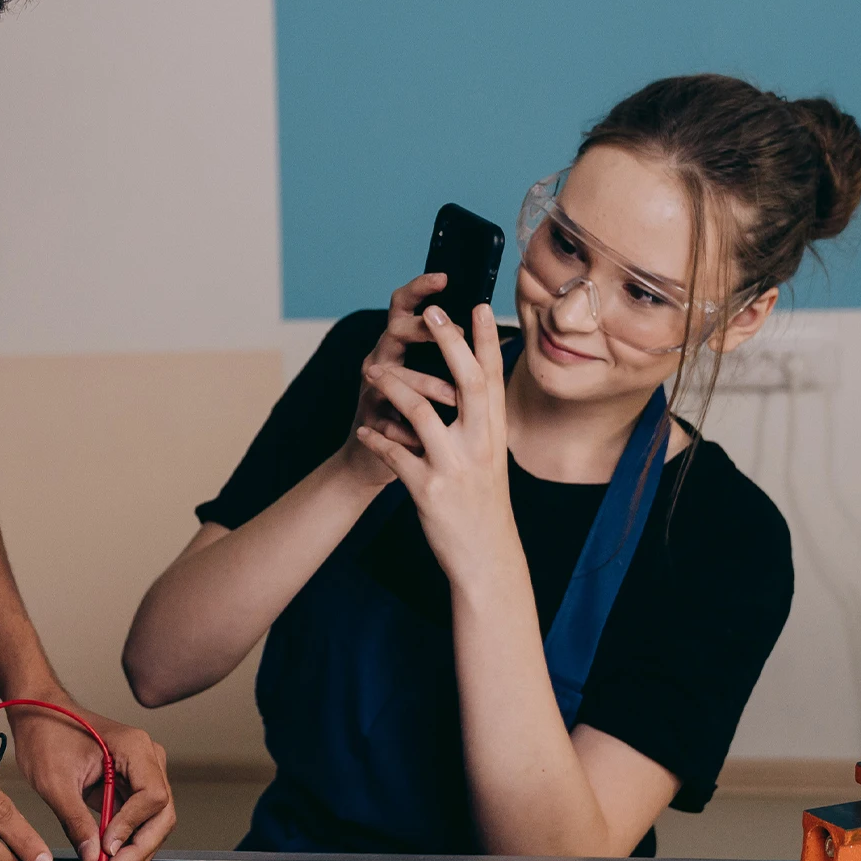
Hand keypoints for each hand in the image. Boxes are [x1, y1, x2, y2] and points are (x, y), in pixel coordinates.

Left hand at [9, 692, 175, 860]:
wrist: (38, 712)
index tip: (108, 848)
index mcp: (134, 747)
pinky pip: (136, 822)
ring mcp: (141, 774)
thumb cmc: (47, 731)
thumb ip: (76, 821)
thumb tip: (93, 857)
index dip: (131, 827)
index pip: (152, 796)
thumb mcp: (55, 781)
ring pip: (152, 824)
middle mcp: (146, 759)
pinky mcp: (129, 787)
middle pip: (161, 815)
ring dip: (135, 854)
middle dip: (139, 850)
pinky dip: (125, 845)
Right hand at [336, 273, 459, 486]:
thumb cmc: (417, 413)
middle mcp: (383, 357)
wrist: (378, 456)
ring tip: (452, 397)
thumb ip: (456, 356)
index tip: (445, 276)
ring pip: (391, 374)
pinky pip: (383, 416)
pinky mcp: (366, 418)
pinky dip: (405, 427)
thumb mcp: (437, 378)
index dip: (420, 287)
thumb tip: (501, 330)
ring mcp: (370, 386)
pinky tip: (422, 437)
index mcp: (402, 343)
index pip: (407, 305)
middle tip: (452, 331)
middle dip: (424, 328)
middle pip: (395, 327)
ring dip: (424, 384)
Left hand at [355, 303, 516, 585]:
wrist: (485, 555)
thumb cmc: (483, 500)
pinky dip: (377, 439)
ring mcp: (455, 465)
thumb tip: (482, 379)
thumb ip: (484, 419)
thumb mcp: (492, 457)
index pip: (493, 377)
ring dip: (394, 385)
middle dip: (449, 343)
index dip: (487, 339)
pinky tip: (365, 430)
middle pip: (467, 382)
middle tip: (431, 313)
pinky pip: (396, 454)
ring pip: (422, 413)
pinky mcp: (429, 489)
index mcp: (495, 432)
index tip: (479, 305)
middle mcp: (481, 443)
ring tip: (372, 369)